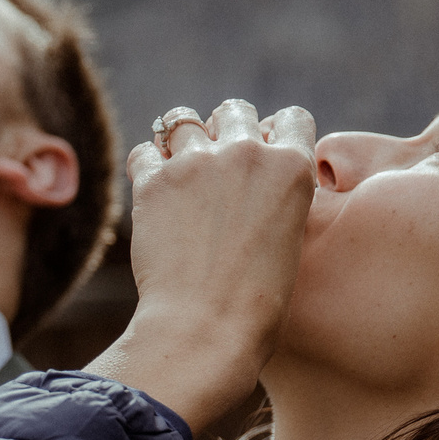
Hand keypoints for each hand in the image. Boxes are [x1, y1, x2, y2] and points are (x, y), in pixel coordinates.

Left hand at [87, 99, 315, 435]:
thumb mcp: (290, 238)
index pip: (292, 118)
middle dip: (226, 131)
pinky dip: (148, 167)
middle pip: (235, 111)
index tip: (262, 157)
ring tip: (180, 178)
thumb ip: (277, 195)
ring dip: (182, 143)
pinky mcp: (154, 181)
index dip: (275, 135)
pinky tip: (154, 196)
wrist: (208, 328)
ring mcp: (197, 162)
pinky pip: (145, 151)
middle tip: (215, 167)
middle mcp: (247, 152)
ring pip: (183, 121)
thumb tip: (253, 179)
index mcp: (293, 167)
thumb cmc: (257, 303)